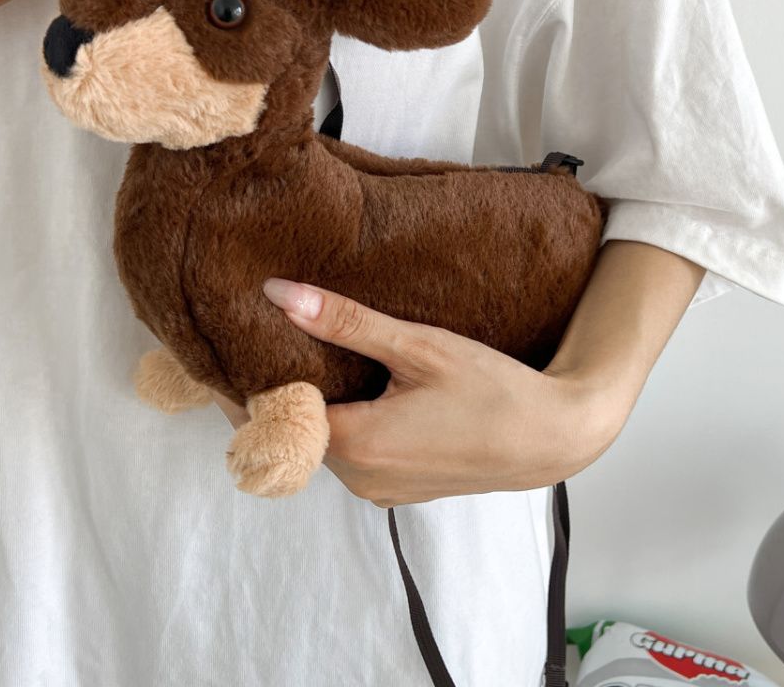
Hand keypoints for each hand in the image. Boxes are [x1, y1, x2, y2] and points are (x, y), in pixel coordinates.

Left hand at [211, 277, 626, 506]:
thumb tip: (278, 294)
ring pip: (320, 443)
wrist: (554, 436)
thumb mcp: (417, 346)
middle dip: (277, 386)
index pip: (270, 416)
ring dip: (310, 404)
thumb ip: (344, 322)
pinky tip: (353, 381)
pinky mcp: (398, 489)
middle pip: (292, 432)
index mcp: (356, 446)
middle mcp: (359, 480)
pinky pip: (349, 454)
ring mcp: (379, 490)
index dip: (245, 379)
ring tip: (307, 349)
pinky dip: (339, 421)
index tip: (230, 342)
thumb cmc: (492, 390)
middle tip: (265, 332)